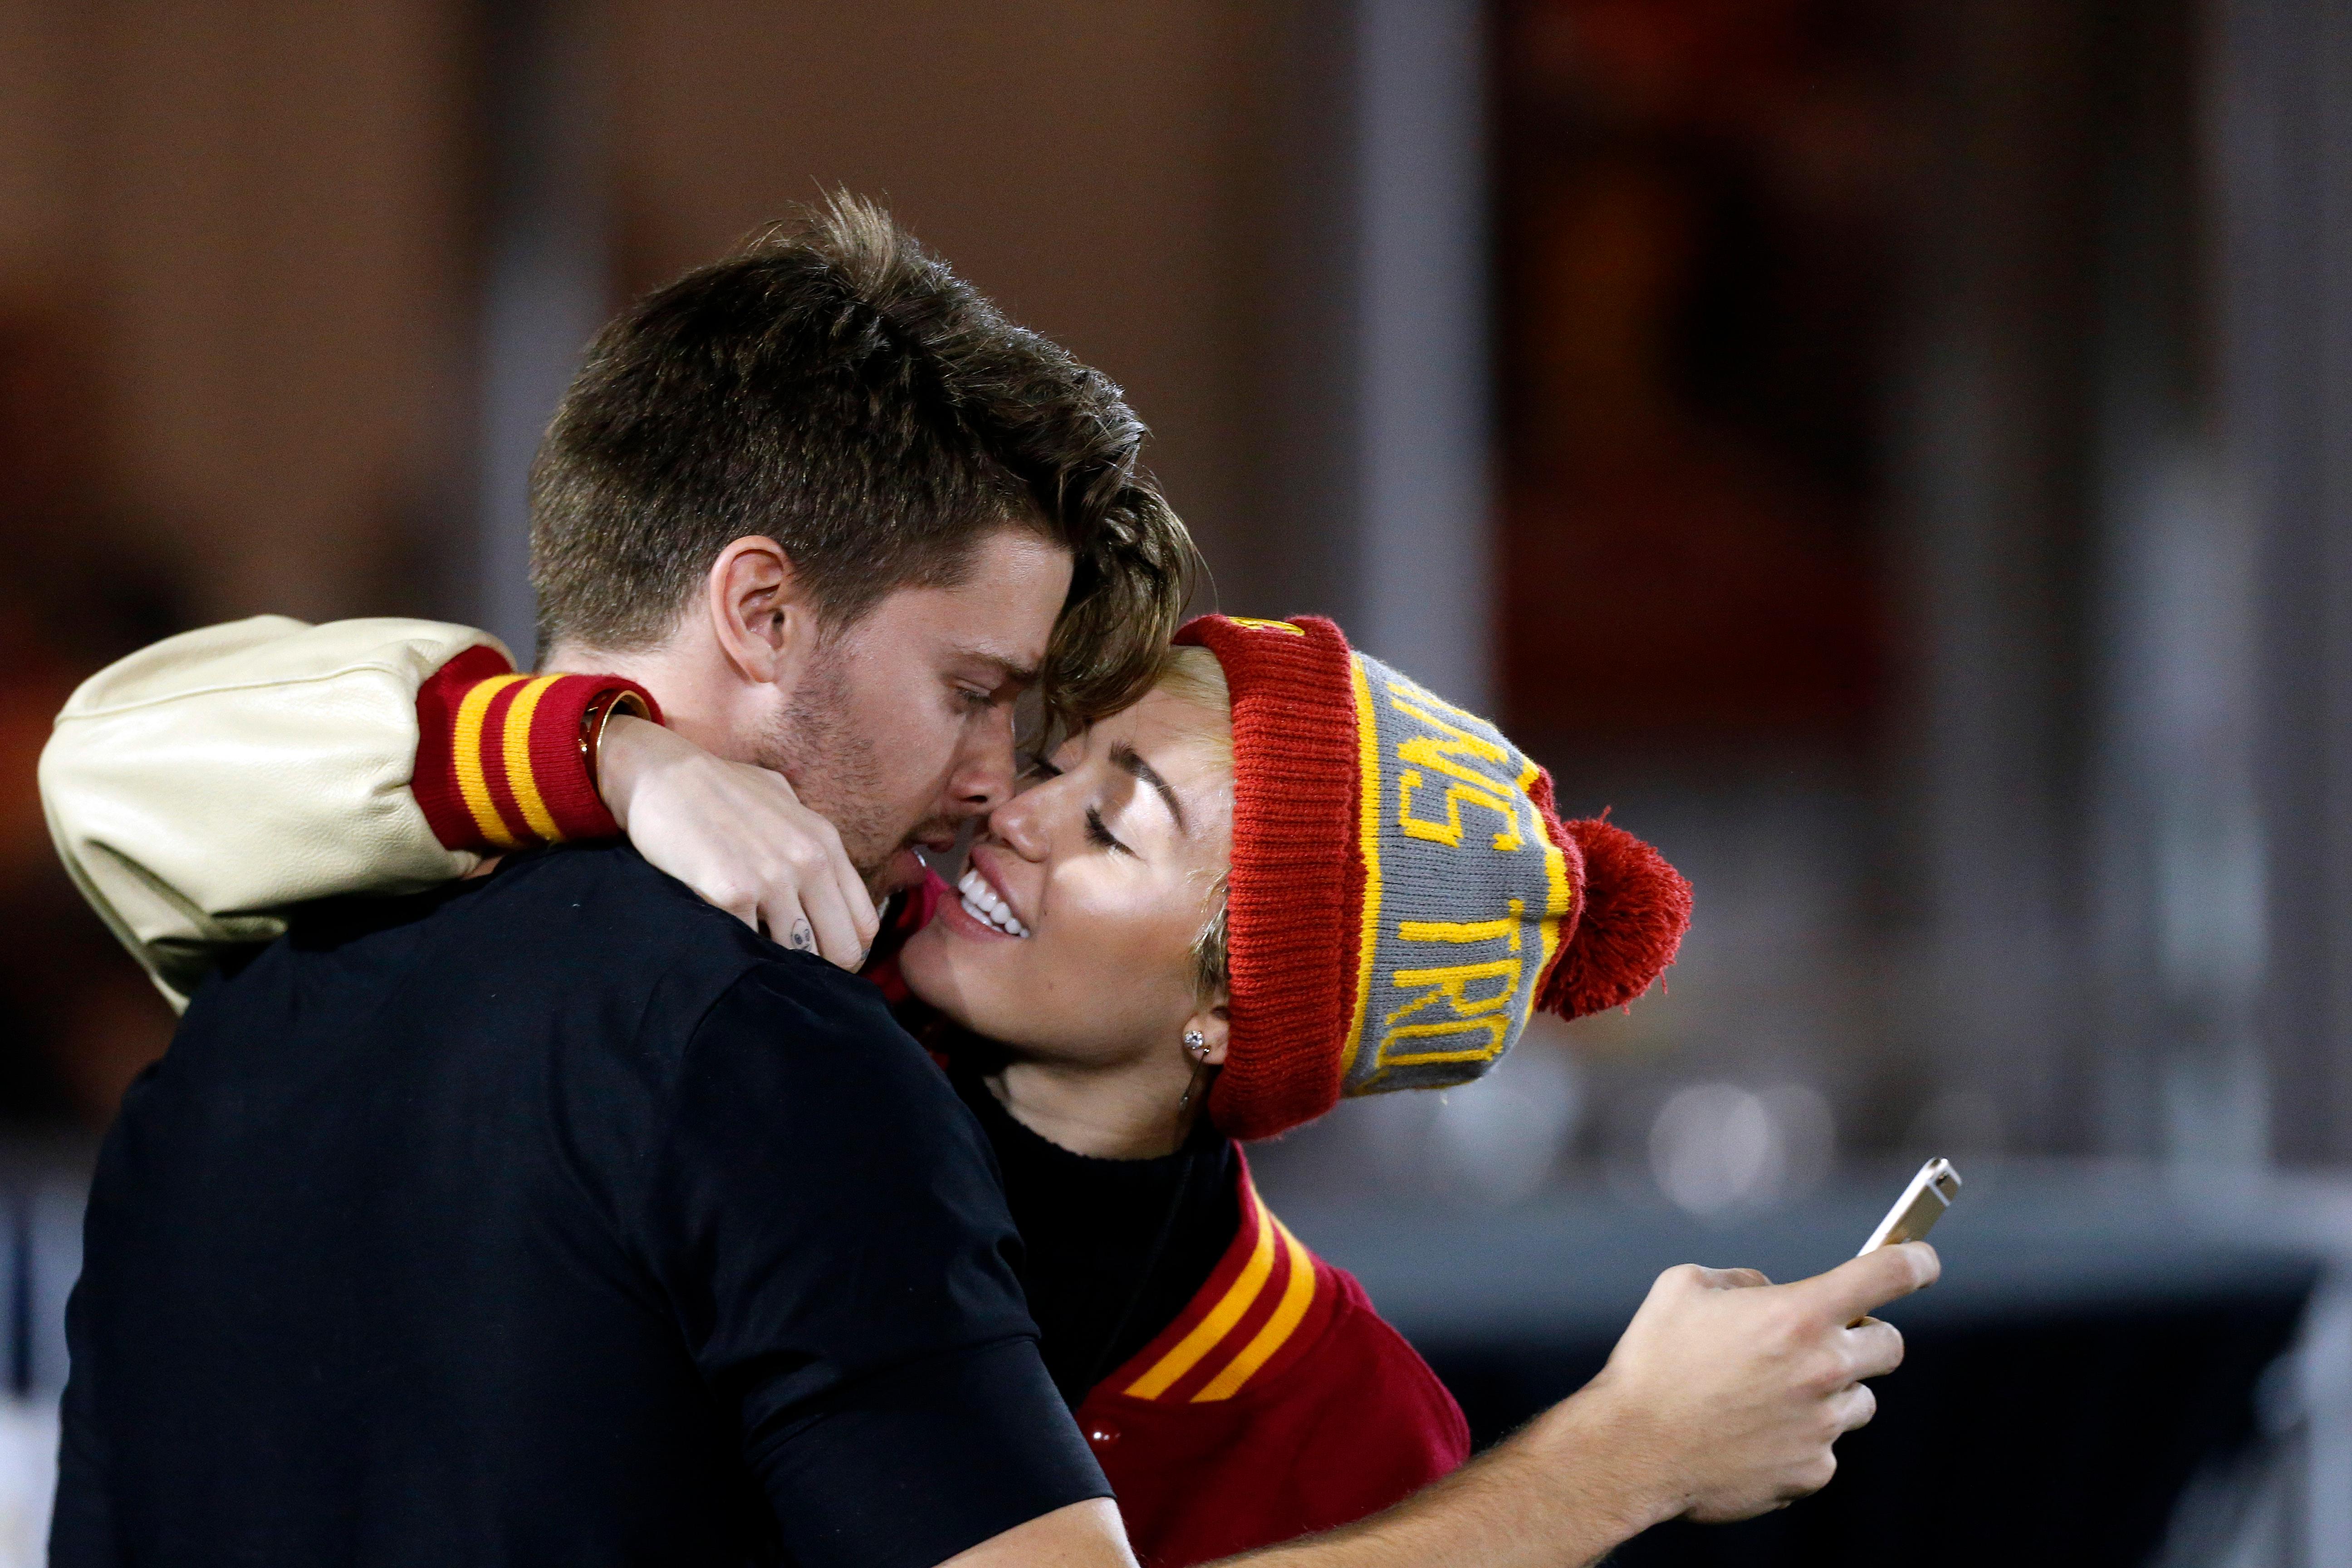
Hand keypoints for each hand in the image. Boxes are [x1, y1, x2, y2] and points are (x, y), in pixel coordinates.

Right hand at [595, 715, 879, 969]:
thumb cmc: (721, 789)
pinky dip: (740, 954)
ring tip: (753, 953)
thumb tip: (831, 894)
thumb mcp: (784, 804)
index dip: (845, 952)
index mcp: (825, 843)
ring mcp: (770, 878)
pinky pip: (749, 947)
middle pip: (841, 950)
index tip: (818, 957)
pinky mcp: (730, 892)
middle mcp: (808, 861)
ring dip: (777, 964)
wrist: (661, 773)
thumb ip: (812, 844)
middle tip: (787, 969)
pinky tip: (725, 942)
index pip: (864, 925)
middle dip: (817, 969)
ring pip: (798, 956)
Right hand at [1561, 1242, 1937, 1526]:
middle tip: (1821, 1343)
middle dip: (1864, 1338)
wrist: (1631, 1449)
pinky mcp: (1812, 1471)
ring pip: (1859, 1401)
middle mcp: (1823, 1369)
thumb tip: (1769, 1294)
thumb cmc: (1651, 1362)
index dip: (1917, 1261)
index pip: (1890, 1274)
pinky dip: (1801, 1440)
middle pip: (1891, 1345)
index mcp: (1798, 1314)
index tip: (1923, 1261)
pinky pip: (1826, 1448)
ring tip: (1770, 1397)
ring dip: (1830, 1393)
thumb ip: (1742, 1282)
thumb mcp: (1683, 1287)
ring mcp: (1822, 1426)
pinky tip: (1755, 1436)